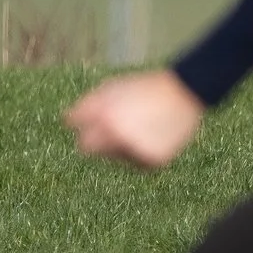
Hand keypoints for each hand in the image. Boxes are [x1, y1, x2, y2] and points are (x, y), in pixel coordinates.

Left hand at [65, 71, 204, 169]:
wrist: (185, 92)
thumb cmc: (144, 89)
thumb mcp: (112, 89)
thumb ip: (86, 107)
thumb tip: (66, 122)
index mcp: (105, 118)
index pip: (79, 135)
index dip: (86, 129)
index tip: (94, 124)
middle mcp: (118, 136)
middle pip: (89, 150)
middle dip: (97, 142)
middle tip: (115, 130)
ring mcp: (135, 150)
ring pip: (114, 158)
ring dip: (120, 147)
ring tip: (141, 127)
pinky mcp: (152, 161)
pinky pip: (135, 163)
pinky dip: (140, 153)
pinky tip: (152, 137)